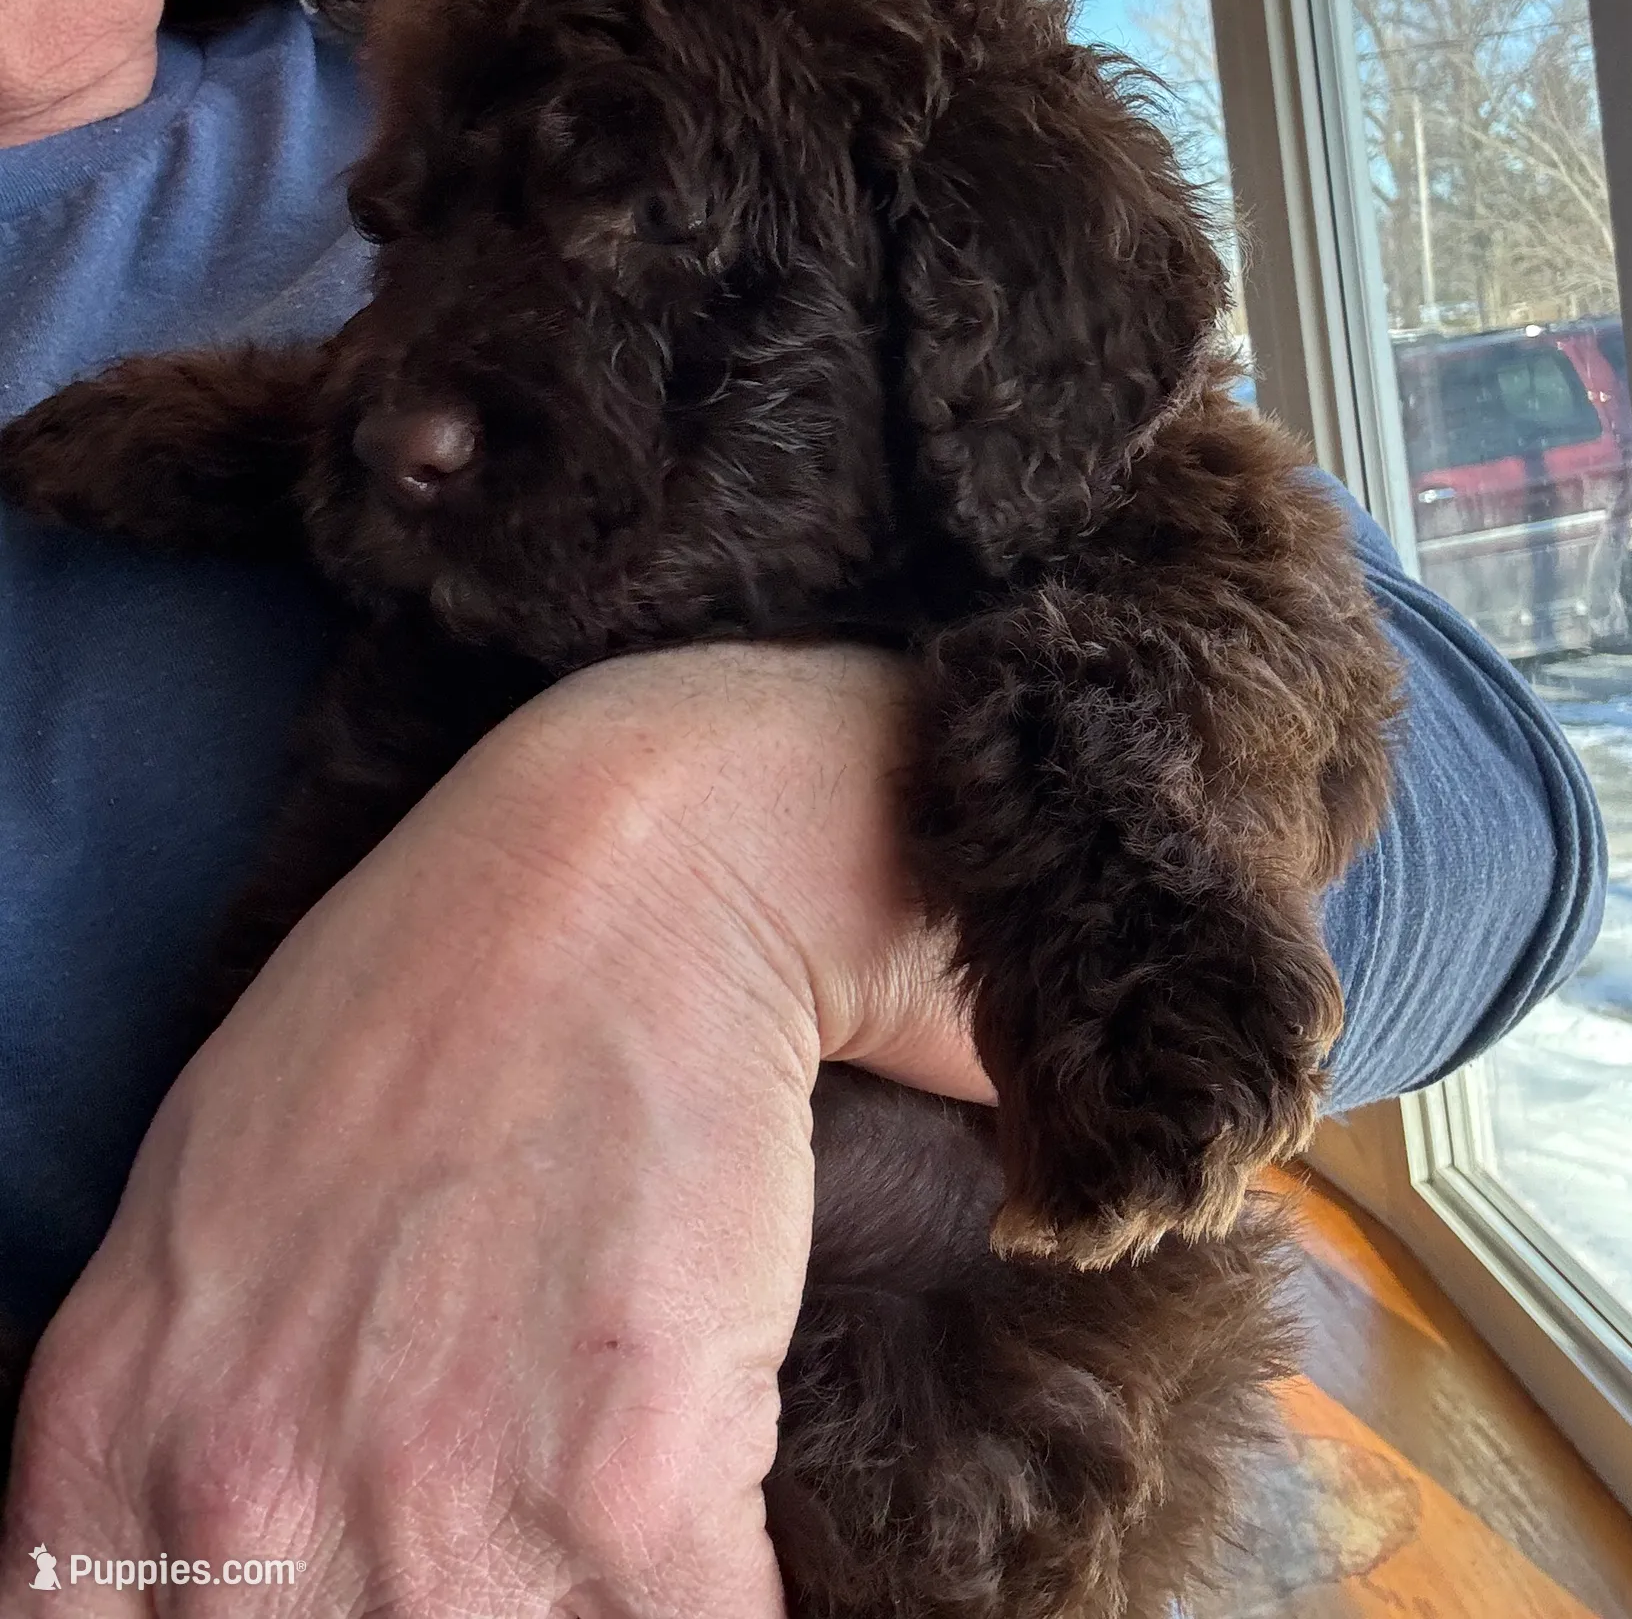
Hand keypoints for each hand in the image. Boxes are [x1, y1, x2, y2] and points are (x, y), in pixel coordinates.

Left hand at [0, 644, 982, 1615]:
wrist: (629, 874)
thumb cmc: (435, 1001)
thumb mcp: (208, 1210)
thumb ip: (180, 1427)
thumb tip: (241, 1586)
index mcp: (115, 1446)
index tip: (397, 1585)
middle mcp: (241, 1507)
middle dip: (461, 1611)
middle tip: (525, 1539)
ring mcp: (430, 1503)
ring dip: (587, 1609)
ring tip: (627, 1537)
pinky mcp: (626, 1482)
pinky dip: (727, 1606)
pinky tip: (727, 1533)